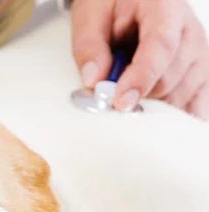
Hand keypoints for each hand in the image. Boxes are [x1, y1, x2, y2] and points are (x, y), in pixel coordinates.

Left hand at [71, 0, 208, 119]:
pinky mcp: (198, 73)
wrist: (128, 0)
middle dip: (139, 97)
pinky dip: (174, 117)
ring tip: (125, 99)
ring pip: (181, 95)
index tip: (121, 102)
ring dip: (151, 108)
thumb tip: (93, 81)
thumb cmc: (110, 4)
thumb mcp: (90, 15)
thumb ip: (89, 46)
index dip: (141, 78)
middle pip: (171, 77)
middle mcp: (189, 30)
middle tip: (109, 103)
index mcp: (164, 7)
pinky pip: (196, 104)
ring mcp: (198, 54)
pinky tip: (155, 124)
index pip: (160, 46)